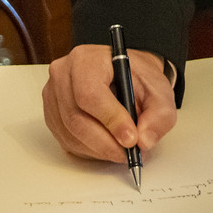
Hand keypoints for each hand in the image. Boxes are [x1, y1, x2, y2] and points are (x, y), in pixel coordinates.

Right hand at [42, 42, 177, 163]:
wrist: (126, 76)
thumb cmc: (137, 79)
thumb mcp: (159, 90)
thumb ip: (159, 115)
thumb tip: (144, 140)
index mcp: (87, 59)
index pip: (90, 93)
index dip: (110, 120)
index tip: (131, 138)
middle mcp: (63, 75)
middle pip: (76, 118)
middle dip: (105, 142)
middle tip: (128, 153)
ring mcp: (54, 96)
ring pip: (71, 134)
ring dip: (98, 150)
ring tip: (121, 150)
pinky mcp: (52, 115)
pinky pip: (66, 141)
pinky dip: (89, 150)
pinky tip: (106, 145)